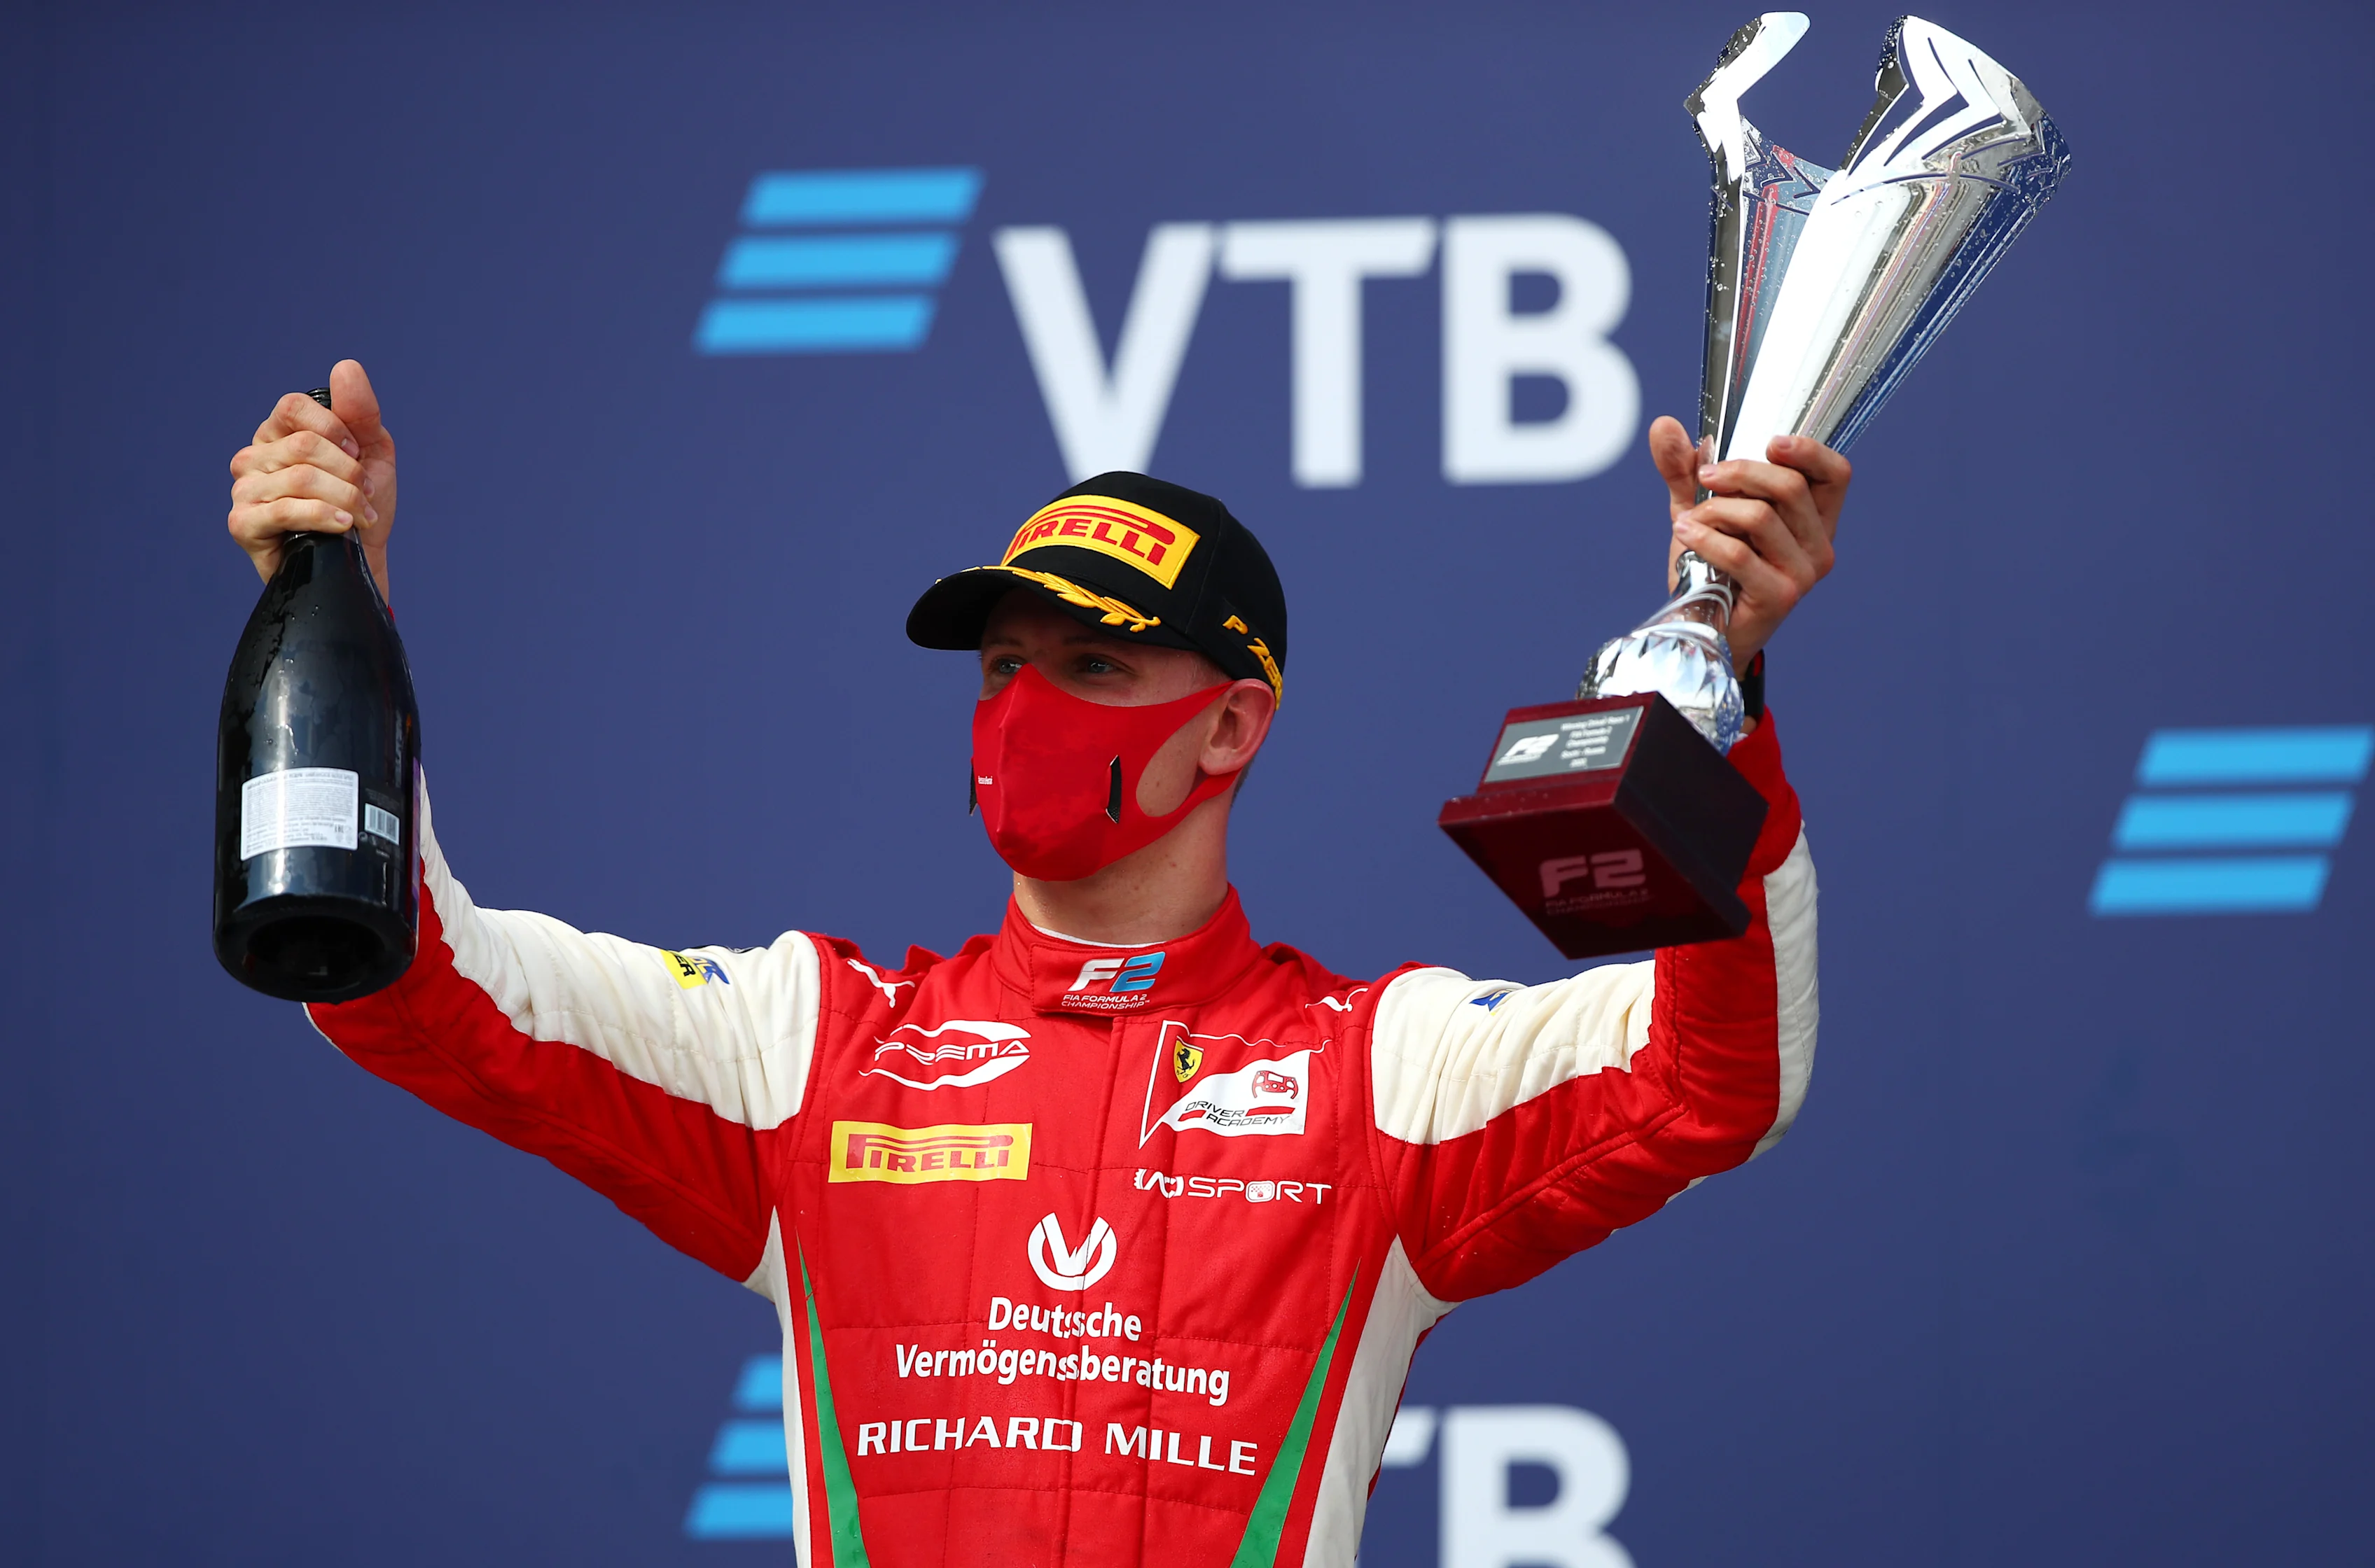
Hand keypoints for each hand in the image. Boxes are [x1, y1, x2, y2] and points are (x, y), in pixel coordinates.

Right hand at [227, 359, 397, 599]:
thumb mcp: (372, 453)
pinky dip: (323, 517)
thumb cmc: (362, 505)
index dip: (334, 428)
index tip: (358, 453)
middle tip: (367, 495)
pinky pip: (283, 510)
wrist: (361, 561)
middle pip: (304, 445)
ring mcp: (245, 490)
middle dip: (350, 473)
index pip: (294, 406)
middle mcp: (254, 457)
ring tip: (361, 516)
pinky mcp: (243, 524)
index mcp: (278, 434)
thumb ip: (360, 412)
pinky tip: (343, 527)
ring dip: (346, 499)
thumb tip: (346, 367)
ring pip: (300, 478)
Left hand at [1648, 414, 1846, 665]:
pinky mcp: (1778, 597)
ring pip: (1761, 517)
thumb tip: (1664, 424)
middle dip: (1741, 472)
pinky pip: (1739, 553)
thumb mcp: (1700, 509)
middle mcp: (1819, 546)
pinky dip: (1705, 538)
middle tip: (1705, 477)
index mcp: (1815, 521)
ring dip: (1715, 511)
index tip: (1770, 441)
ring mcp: (1803, 574)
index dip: (1809, 451)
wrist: (1700, 628)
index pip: (1835, 474)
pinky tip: (1685, 535)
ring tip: (1689, 521)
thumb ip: (1685, 469)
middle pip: (1790, 486)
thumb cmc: (1711, 568)